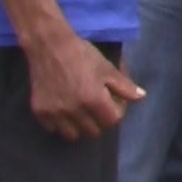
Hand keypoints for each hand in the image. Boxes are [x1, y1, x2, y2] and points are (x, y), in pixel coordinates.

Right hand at [27, 36, 143, 140]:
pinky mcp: (39, 112)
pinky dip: (60, 124)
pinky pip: (53, 129)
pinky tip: (64, 111)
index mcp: (94, 100)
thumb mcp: (107, 68)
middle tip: (97, 108)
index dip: (116, 112)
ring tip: (81, 113)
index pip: (112, 121)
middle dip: (99, 121)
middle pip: (93, 131)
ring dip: (79, 127)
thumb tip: (141, 97)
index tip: (113, 102)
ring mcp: (55, 113)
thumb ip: (125, 86)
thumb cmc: (82, 55)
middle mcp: (74, 111)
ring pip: (72, 135)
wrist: (49, 46)